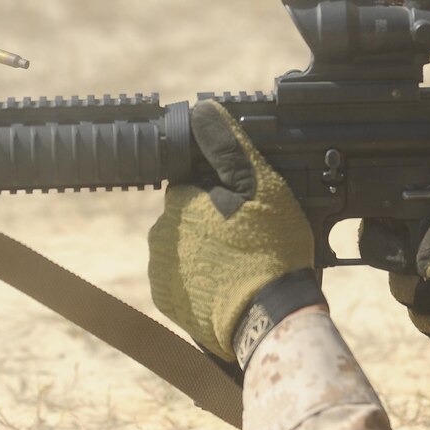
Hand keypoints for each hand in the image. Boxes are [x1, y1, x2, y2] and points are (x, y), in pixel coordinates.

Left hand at [148, 99, 314, 361]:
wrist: (269, 318)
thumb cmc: (269, 249)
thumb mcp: (259, 186)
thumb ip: (228, 146)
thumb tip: (203, 111)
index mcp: (178, 202)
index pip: (195, 183)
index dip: (224, 191)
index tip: (246, 206)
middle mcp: (160, 235)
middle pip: (188, 215)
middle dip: (213, 220)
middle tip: (250, 235)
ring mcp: (161, 272)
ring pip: (186, 247)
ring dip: (207, 249)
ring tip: (242, 261)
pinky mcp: (168, 303)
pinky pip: (183, 279)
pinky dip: (202, 278)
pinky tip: (229, 282)